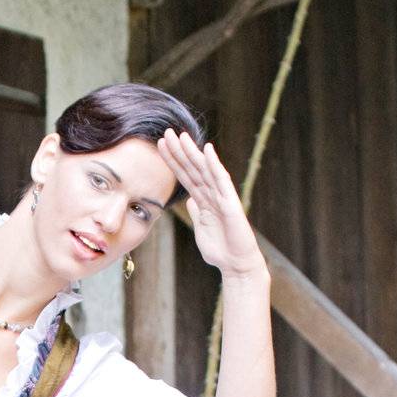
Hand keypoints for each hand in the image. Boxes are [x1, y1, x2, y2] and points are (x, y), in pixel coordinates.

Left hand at [157, 129, 264, 277]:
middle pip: (192, 168)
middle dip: (179, 151)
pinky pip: (221, 180)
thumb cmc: (220, 249)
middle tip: (166, 133)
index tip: (160, 146)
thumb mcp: (202, 229)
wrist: (235, 264)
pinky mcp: (230, 202)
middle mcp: (211, 194)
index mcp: (203, 200)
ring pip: (204, 170)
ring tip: (180, 136)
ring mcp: (221, 196)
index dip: (173, 161)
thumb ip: (197, 213)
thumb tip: (190, 200)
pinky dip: (214, 164)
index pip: (185, 176)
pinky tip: (207, 150)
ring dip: (192, 153)